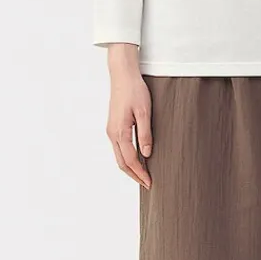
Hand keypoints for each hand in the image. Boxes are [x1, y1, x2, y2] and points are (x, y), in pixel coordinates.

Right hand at [105, 44, 151, 188]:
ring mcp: (111, 130)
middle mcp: (112, 133)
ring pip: (119, 156)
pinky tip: (137, 159)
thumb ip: (145, 133)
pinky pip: (119, 148)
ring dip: (130, 168)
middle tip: (148, 184)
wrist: (123, 75)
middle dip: (134, 175)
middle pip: (121, 162)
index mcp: (119, 132)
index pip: (130, 160)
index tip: (150, 183)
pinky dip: (127, 158)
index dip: (140, 173)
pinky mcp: (113, 126)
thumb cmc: (135, 90)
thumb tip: (147, 154)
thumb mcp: (144, 112)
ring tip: (144, 175)